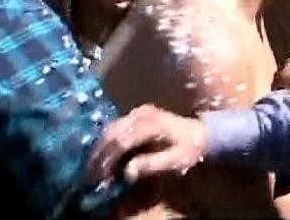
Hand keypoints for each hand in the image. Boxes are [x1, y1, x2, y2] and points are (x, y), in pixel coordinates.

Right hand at [87, 104, 208, 184]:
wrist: (201, 134)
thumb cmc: (189, 149)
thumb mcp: (175, 161)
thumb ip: (151, 165)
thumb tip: (127, 172)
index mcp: (151, 125)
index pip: (121, 142)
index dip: (107, 160)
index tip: (98, 176)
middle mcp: (142, 114)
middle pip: (112, 134)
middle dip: (98, 155)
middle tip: (89, 174)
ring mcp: (139, 112)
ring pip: (111, 129)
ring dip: (100, 148)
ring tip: (93, 167)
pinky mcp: (137, 114)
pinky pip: (116, 127)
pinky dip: (107, 141)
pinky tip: (103, 156)